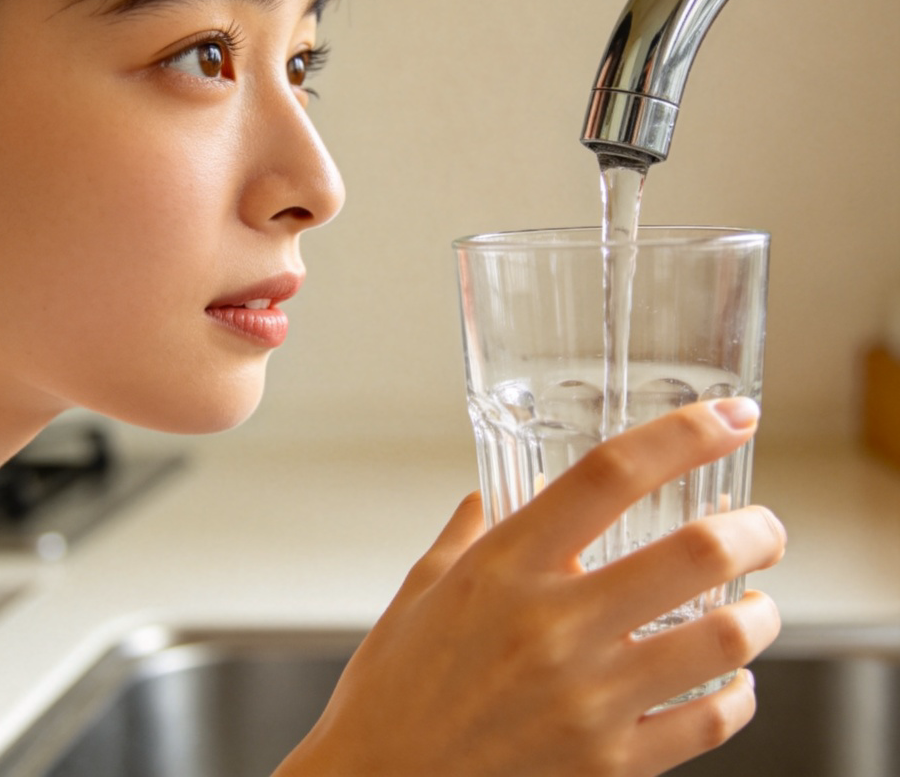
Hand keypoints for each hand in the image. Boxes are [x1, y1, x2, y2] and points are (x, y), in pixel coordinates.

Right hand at [275, 399, 785, 776]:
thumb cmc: (394, 687)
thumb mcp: (420, 588)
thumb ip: (468, 533)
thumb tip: (496, 497)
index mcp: (505, 565)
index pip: (611, 475)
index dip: (684, 435)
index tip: (730, 417)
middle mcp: (554, 624)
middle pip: (694, 554)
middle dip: (755, 530)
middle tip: (763, 526)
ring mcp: (588, 699)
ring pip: (722, 640)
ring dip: (761, 614)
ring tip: (758, 602)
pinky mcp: (608, 764)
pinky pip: (708, 724)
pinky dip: (737, 695)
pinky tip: (732, 680)